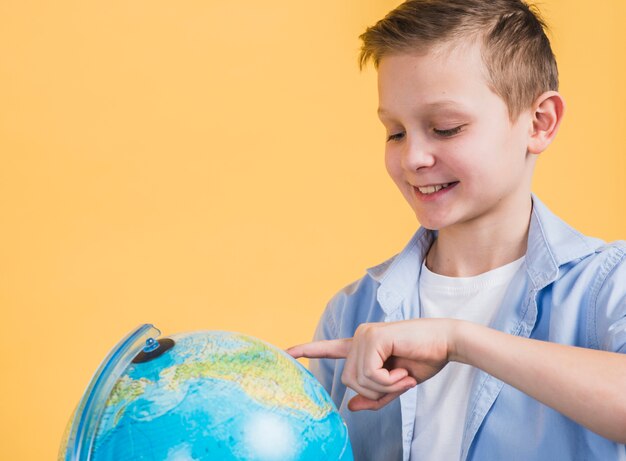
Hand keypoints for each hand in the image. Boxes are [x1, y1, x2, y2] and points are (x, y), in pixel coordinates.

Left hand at [287, 319, 457, 410]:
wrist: (446, 343)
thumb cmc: (423, 360)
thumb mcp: (396, 386)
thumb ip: (373, 397)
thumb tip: (350, 407)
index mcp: (362, 345)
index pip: (330, 348)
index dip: (307, 350)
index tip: (286, 352)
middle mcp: (359, 337)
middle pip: (348, 381)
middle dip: (374, 391)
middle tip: (398, 383)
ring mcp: (363, 335)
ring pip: (357, 380)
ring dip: (383, 387)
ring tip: (403, 375)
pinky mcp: (372, 337)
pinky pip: (369, 374)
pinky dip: (388, 381)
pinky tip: (402, 372)